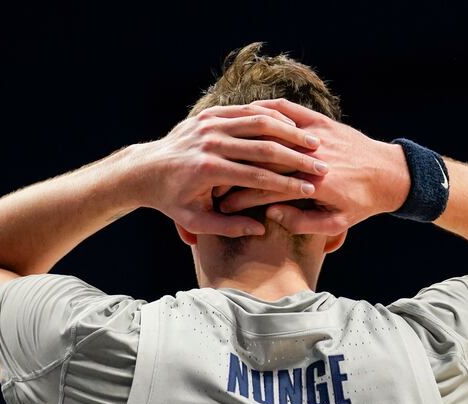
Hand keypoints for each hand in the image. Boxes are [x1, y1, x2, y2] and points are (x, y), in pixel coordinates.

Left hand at [125, 104, 329, 236]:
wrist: (146, 168)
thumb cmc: (172, 200)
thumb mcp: (194, 221)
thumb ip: (227, 227)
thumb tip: (260, 227)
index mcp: (207, 169)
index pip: (257, 176)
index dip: (286, 184)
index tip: (311, 190)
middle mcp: (210, 142)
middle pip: (264, 146)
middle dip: (296, 157)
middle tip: (321, 166)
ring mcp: (210, 123)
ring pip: (260, 122)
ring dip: (290, 133)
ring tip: (314, 144)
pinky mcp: (210, 114)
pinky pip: (249, 111)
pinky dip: (273, 118)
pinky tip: (292, 128)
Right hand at [216, 99, 409, 235]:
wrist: (390, 173)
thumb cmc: (362, 203)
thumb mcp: (335, 224)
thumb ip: (302, 223)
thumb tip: (270, 215)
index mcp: (315, 187)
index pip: (266, 190)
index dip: (240, 198)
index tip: (222, 204)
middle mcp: (313, 158)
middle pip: (263, 162)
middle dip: (236, 171)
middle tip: (214, 179)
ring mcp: (317, 135)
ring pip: (271, 134)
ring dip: (245, 140)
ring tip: (224, 148)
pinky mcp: (320, 121)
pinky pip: (287, 110)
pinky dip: (265, 111)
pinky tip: (246, 118)